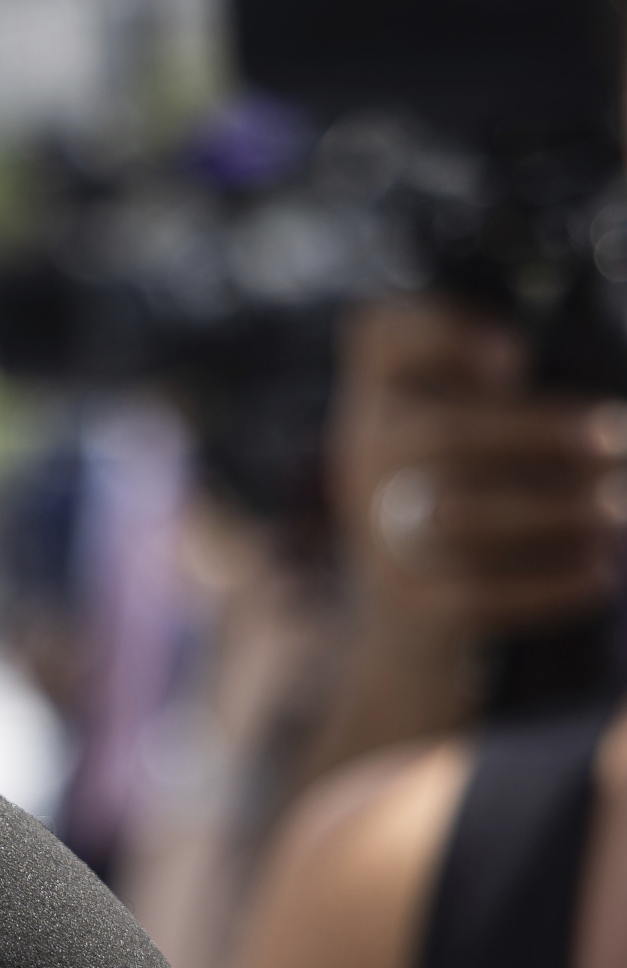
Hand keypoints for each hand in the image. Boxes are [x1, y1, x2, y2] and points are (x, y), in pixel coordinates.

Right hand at [332, 297, 626, 640]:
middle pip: (441, 437)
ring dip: (554, 510)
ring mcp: (382, 538)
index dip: (438, 336)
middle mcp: (366, 465)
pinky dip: (551, 584)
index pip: (376, 342)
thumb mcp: (434, 442)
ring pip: (461, 521)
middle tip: (614, 437)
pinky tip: (601, 572)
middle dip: (536, 432)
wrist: (396, 631)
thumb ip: (479, 394)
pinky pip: (483, 596)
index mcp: (376, 408)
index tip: (512, 351)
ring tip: (615, 510)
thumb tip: (541, 363)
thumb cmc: (444, 511)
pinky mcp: (418, 607)